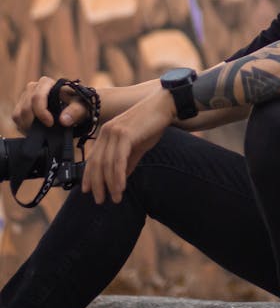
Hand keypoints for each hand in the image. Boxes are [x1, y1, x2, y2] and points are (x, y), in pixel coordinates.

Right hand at [12, 77, 88, 132]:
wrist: (75, 108)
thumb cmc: (79, 104)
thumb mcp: (82, 107)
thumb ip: (76, 111)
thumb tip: (63, 120)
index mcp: (47, 83)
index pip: (37, 97)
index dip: (41, 112)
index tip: (50, 123)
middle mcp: (33, 88)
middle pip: (25, 107)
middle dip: (34, 121)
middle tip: (46, 130)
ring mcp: (25, 97)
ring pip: (18, 113)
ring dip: (28, 125)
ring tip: (42, 130)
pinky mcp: (21, 107)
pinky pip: (16, 118)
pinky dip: (24, 126)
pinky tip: (36, 130)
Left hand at [81, 88, 175, 204]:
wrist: (164, 106)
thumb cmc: (152, 124)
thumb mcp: (137, 146)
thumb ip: (127, 161)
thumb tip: (120, 179)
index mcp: (107, 133)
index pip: (93, 158)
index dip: (89, 176)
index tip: (88, 191)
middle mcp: (107, 132)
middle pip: (97, 163)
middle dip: (97, 184)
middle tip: (99, 200)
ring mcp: (114, 132)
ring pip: (107, 164)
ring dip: (110, 184)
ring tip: (115, 198)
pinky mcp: (125, 134)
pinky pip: (118, 160)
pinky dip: (118, 176)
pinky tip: (121, 188)